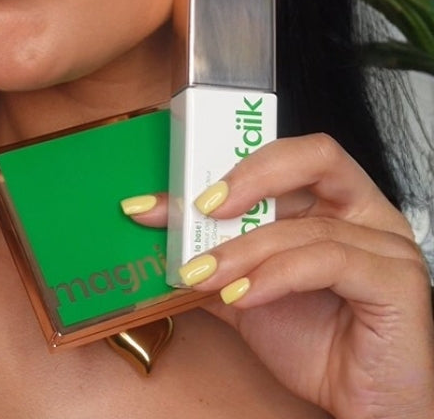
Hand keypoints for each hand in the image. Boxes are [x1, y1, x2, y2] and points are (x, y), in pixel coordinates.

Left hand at [126, 134, 433, 418]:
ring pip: (306, 224)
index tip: (175, 194)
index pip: (289, 155)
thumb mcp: (246, 293)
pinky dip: (276, 275)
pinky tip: (242, 297)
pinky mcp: (397, 282)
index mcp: (335, 201)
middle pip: (315, 157)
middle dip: (249, 176)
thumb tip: (153, 229)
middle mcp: (367, 212)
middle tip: (200, 207)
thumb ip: (209, 258)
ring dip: (243, 249)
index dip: (233, 163)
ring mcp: (388, 243)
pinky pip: (329, 261)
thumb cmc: (316, 344)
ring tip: (202, 274)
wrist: (360, 407)